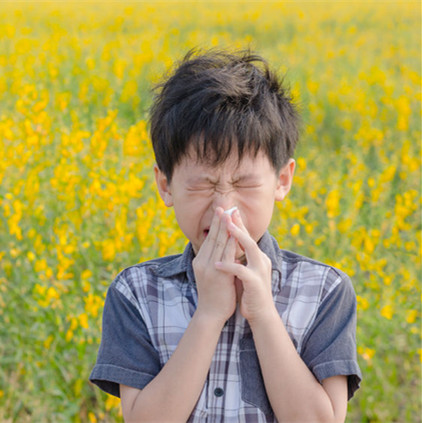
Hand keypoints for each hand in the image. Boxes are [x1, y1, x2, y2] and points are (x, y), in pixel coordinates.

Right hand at [192, 207, 236, 324]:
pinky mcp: (217, 273)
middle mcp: (202, 261)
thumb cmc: (214, 295)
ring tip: (229, 213)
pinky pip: (225, 254)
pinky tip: (234, 232)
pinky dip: (229, 242)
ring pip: (217, 242)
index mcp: (201, 260)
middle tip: (223, 204)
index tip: (221, 210)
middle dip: (219, 220)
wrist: (210, 314)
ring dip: (224, 226)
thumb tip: (223, 249)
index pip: (209, 238)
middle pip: (212, 236)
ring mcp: (209, 266)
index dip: (216, 224)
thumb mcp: (211, 274)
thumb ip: (215, 260)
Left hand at [215, 210, 274, 324]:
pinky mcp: (255, 282)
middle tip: (229, 211)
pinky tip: (217, 265)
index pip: (247, 238)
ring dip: (237, 237)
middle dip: (239, 224)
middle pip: (250, 238)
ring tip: (226, 227)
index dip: (238, 225)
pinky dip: (228, 267)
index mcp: (258, 258)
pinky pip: (240, 271)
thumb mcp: (244, 272)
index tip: (229, 212)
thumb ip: (239, 259)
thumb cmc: (250, 293)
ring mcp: (259, 271)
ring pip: (250, 248)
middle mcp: (261, 261)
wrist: (261, 314)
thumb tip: (228, 247)